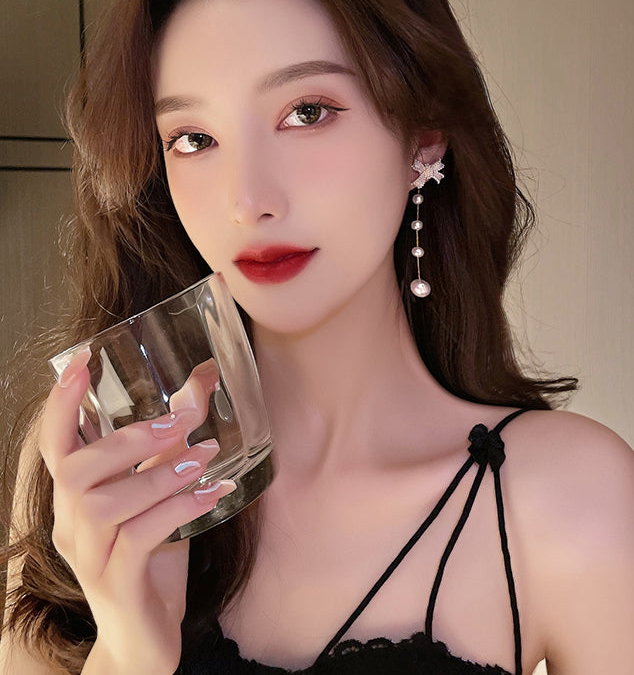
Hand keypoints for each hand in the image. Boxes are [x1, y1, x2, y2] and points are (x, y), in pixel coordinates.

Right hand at [39, 349, 235, 673]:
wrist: (144, 637)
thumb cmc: (151, 555)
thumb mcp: (161, 491)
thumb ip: (171, 443)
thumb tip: (201, 381)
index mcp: (77, 497)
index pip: (54, 444)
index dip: (63, 403)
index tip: (84, 360)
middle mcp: (72, 524)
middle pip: (75, 471)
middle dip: (126, 438)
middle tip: (179, 420)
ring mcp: (89, 558)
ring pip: (104, 505)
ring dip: (158, 474)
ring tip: (205, 456)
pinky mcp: (116, 585)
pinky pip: (138, 540)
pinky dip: (177, 509)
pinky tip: (214, 492)